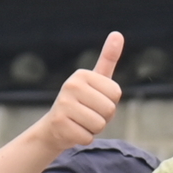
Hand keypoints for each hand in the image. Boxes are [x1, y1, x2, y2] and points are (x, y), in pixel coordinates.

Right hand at [39, 32, 126, 154]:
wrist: (54, 128)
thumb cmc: (81, 103)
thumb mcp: (96, 80)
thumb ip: (108, 59)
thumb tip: (117, 33)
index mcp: (82, 74)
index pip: (116, 93)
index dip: (110, 102)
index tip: (95, 101)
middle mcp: (71, 86)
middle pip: (109, 109)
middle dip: (103, 117)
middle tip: (88, 114)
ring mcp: (63, 104)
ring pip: (99, 124)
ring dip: (94, 129)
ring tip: (80, 123)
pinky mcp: (59, 124)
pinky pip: (88, 137)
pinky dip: (84, 138)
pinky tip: (73, 131)